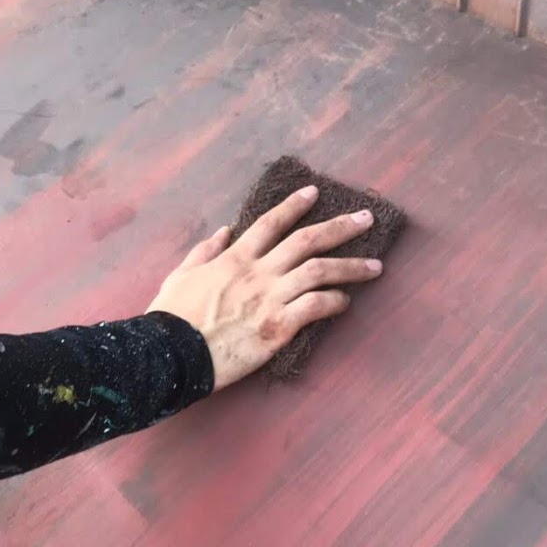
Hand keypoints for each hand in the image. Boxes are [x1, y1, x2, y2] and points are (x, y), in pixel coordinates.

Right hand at [147, 185, 381, 388]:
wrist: (171, 353)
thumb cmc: (172, 317)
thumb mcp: (181, 274)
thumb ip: (204, 250)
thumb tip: (224, 230)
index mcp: (235, 258)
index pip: (271, 222)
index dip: (294, 205)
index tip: (315, 193)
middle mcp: (258, 272)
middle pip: (307, 241)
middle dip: (340, 227)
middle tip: (366, 219)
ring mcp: (270, 298)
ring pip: (320, 272)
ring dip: (352, 267)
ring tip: (376, 267)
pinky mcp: (278, 327)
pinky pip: (316, 307)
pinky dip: (335, 301)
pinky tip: (346, 302)